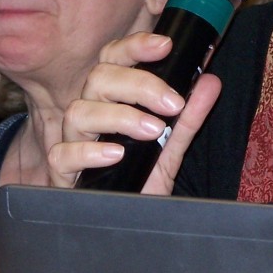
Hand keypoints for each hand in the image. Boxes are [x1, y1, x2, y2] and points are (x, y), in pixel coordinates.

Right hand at [48, 32, 221, 194]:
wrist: (127, 226)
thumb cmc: (140, 180)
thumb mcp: (171, 149)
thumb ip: (188, 118)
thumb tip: (210, 81)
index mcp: (111, 99)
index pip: (114, 59)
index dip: (135, 46)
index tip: (166, 46)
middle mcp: (90, 114)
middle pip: (99, 78)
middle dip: (138, 85)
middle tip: (172, 103)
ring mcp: (72, 141)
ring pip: (79, 111)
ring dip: (119, 116)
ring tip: (153, 130)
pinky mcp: (62, 171)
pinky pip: (63, 154)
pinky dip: (90, 151)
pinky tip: (117, 154)